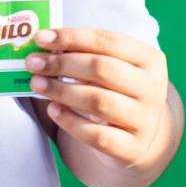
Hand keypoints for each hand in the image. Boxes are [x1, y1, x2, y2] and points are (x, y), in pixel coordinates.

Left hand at [25, 27, 171, 169]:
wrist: (138, 138)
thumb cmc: (116, 92)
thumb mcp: (110, 70)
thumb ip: (84, 55)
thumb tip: (44, 44)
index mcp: (149, 59)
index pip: (109, 41)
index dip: (73, 37)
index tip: (41, 38)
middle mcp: (153, 88)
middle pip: (102, 69)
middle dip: (62, 63)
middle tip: (33, 63)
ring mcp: (145, 120)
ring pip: (98, 101)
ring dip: (61, 90)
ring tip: (36, 84)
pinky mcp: (133, 149)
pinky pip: (97, 135)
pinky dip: (70, 121)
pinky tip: (52, 110)